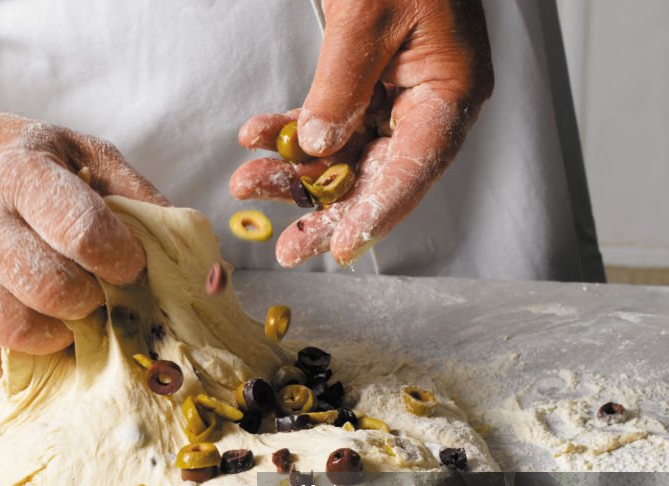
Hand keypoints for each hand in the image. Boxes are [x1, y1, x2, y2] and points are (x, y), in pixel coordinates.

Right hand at [0, 114, 166, 372]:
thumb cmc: (26, 162)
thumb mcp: (85, 154)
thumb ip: (139, 198)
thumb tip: (197, 262)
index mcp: (22, 174)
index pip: (82, 233)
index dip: (121, 261)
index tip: (129, 266)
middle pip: (54, 292)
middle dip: (93, 302)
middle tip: (97, 292)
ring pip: (19, 331)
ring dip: (60, 334)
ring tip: (69, 312)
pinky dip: (22, 351)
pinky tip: (35, 323)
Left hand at [230, 0, 492, 266]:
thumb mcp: (368, 12)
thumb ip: (341, 84)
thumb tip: (316, 145)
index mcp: (451, 88)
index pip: (415, 168)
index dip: (376, 214)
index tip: (340, 247)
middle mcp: (428, 100)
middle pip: (376, 173)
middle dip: (325, 208)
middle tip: (285, 245)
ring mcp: (397, 93)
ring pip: (344, 152)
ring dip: (294, 170)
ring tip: (247, 183)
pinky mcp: (367, 81)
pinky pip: (328, 119)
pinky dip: (289, 129)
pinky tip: (255, 137)